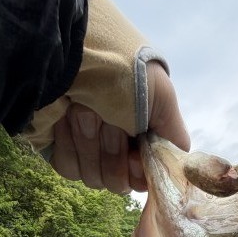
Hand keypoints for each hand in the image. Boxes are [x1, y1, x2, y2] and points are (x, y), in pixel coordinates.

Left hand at [51, 62, 189, 192]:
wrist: (71, 54)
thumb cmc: (122, 72)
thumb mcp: (161, 98)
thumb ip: (173, 133)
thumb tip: (179, 156)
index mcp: (140, 135)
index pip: (141, 178)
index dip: (138, 170)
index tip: (135, 154)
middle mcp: (114, 144)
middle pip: (116, 182)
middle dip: (112, 151)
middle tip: (107, 119)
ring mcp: (84, 148)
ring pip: (91, 176)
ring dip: (88, 142)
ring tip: (83, 108)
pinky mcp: (58, 148)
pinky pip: (68, 167)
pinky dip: (67, 143)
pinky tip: (64, 116)